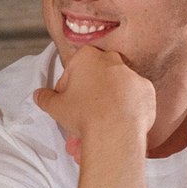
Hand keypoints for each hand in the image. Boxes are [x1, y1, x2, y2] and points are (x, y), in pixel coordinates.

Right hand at [35, 44, 153, 156]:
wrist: (116, 130)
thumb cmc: (85, 115)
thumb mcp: (56, 106)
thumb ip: (46, 98)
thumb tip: (40, 95)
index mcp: (87, 57)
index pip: (72, 72)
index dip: (67, 90)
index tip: (68, 104)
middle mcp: (112, 60)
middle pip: (96, 79)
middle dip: (88, 98)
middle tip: (82, 118)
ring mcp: (132, 74)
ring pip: (115, 89)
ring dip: (107, 105)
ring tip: (99, 128)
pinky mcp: (146, 90)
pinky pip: (133, 99)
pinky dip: (126, 109)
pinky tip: (118, 124)